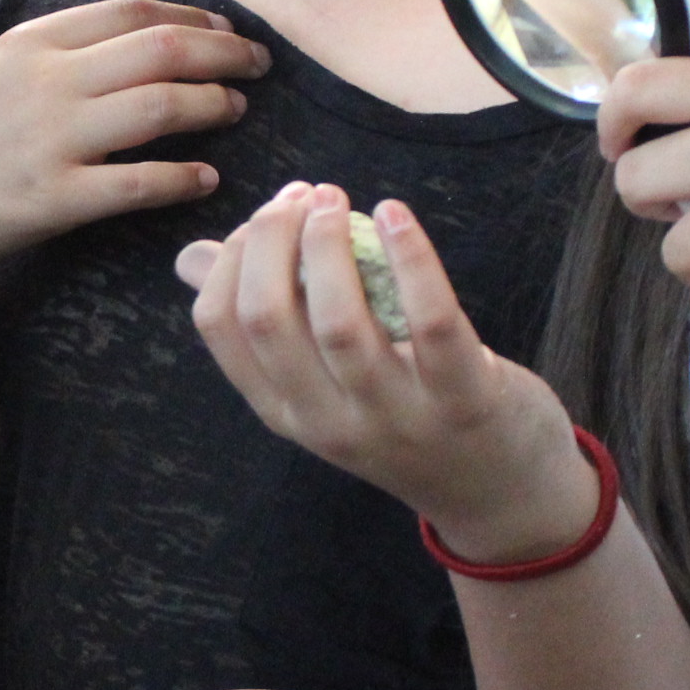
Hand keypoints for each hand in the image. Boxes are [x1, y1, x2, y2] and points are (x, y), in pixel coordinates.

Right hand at [0, 0, 263, 287]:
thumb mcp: (2, 68)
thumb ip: (66, 47)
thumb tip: (150, 33)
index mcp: (35, 42)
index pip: (135, 13)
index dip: (196, 20)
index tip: (228, 33)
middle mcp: (46, 82)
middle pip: (162, 50)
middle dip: (225, 54)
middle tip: (259, 66)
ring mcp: (51, 141)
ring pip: (160, 107)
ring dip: (213, 105)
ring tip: (236, 109)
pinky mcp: (54, 199)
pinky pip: (138, 184)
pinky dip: (183, 178)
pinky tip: (207, 179)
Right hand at [176, 184, 590, 560]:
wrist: (499, 495)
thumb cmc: (404, 418)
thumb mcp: (325, 387)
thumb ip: (267, 325)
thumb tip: (191, 259)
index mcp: (285, 411)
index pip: (221, 326)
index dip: (231, 256)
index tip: (265, 215)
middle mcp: (329, 422)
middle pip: (268, 318)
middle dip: (272, 238)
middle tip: (304, 194)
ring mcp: (395, 416)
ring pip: (339, 323)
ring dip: (329, 245)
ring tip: (335, 198)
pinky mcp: (463, 400)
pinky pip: (430, 322)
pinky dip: (411, 259)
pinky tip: (396, 213)